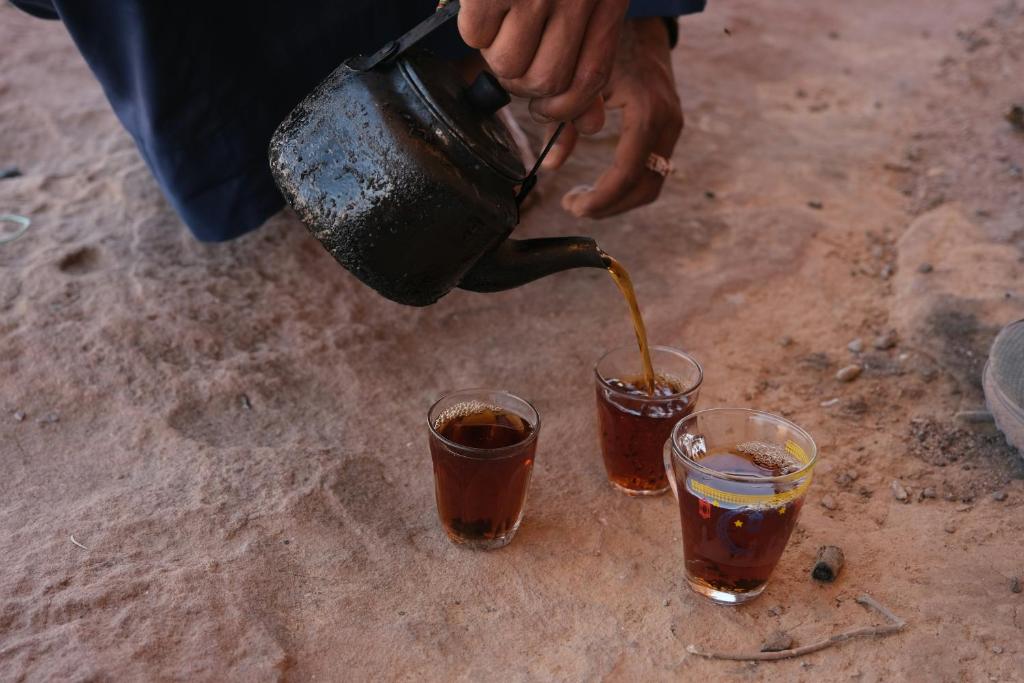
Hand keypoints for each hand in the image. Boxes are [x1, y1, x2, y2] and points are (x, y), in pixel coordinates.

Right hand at [458, 0, 628, 132]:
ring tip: (500, 23)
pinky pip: (476, 36)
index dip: (564, 105)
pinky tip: (483, 4)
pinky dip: (473, 27)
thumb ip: (590, 59)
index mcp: (608, 0)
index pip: (591, 79)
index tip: (545, 106)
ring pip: (508, 65)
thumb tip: (590, 126)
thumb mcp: (589, 1)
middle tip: (515, 52)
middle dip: (522, 79)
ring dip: (495, 52)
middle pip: (545, 81)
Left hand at [542, 17, 682, 218]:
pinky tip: (600, 187)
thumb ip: (562, 124)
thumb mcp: (579, 83)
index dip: (601, 198)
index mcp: (646, 110)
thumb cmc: (606, 50)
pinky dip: (627, 188)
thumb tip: (548, 166)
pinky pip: (653, 172)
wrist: (639, 28)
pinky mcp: (669, 131)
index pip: (628, 171)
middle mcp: (667, 122)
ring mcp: (673, 128)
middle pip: (645, 187)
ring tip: (584, 200)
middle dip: (609, 206)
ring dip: (618, 201)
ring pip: (652, 185)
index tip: (573, 206)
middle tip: (574, 207)